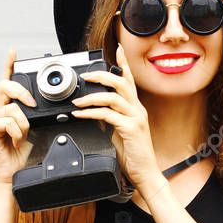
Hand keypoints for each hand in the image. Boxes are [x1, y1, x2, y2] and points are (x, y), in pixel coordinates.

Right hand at [0, 49, 37, 184]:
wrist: (12, 173)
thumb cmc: (23, 153)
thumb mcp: (36, 130)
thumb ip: (37, 116)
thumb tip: (46, 108)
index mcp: (11, 108)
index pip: (9, 82)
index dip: (9, 66)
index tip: (13, 52)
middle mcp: (0, 110)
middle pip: (5, 86)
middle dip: (21, 91)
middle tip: (32, 104)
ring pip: (11, 107)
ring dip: (23, 123)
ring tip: (22, 136)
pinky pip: (6, 121)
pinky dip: (16, 131)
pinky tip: (14, 141)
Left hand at [70, 44, 160, 190]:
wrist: (145, 174)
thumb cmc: (133, 155)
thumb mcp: (119, 132)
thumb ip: (110, 119)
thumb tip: (94, 111)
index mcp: (135, 108)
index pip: (130, 80)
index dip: (123, 63)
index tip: (117, 48)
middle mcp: (137, 110)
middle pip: (121, 82)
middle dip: (101, 76)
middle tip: (85, 76)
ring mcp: (135, 118)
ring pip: (114, 97)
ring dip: (92, 96)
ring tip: (77, 101)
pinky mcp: (130, 129)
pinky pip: (108, 115)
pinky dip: (91, 113)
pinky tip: (80, 115)